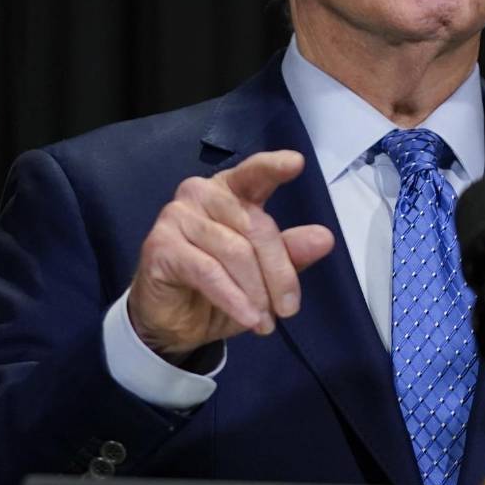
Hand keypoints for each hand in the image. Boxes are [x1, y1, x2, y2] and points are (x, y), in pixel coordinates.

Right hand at [128, 150, 333, 360]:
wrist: (173, 322)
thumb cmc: (221, 288)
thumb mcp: (263, 274)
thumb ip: (290, 253)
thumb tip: (324, 239)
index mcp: (231, 190)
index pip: (253, 174)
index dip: (273, 167)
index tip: (297, 162)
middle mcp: (201, 194)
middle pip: (255, 226)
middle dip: (279, 272)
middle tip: (289, 308)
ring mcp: (177, 216)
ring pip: (235, 252)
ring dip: (256, 293)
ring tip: (266, 321)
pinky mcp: (160, 246)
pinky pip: (208, 271)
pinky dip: (233, 298)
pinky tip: (248, 318)